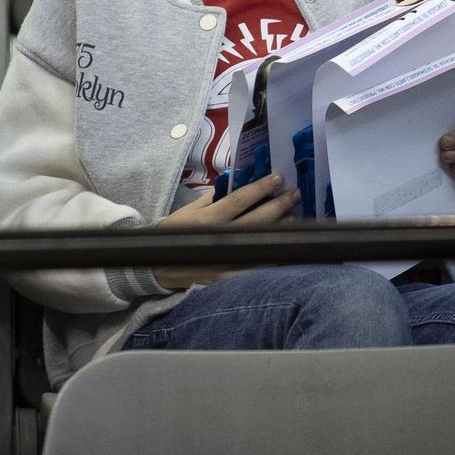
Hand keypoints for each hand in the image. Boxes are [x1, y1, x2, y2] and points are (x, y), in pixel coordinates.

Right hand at [151, 172, 299, 289]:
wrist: (160, 269)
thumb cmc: (173, 234)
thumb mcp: (187, 211)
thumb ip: (210, 198)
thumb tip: (233, 182)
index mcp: (208, 219)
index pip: (239, 200)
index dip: (260, 188)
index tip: (278, 178)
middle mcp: (219, 237)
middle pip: (257, 220)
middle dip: (278, 205)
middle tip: (294, 194)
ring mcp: (226, 259)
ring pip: (261, 242)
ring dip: (281, 229)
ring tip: (294, 217)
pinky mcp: (230, 276)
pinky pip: (257, 264)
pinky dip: (272, 255)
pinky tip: (286, 247)